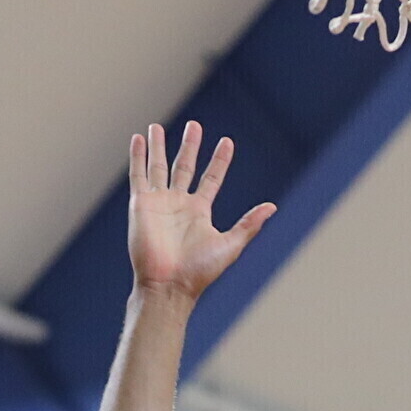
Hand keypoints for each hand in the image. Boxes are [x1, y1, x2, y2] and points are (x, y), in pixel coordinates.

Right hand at [127, 121, 274, 301]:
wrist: (168, 285)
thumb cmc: (199, 271)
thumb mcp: (231, 245)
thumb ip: (249, 224)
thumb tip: (272, 207)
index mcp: (199, 211)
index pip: (211, 178)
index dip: (219, 161)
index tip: (227, 142)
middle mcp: (178, 204)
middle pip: (184, 167)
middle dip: (189, 146)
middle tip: (194, 126)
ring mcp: (159, 202)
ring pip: (158, 167)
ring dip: (158, 146)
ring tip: (156, 127)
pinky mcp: (141, 205)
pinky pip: (139, 175)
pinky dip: (137, 156)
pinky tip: (138, 139)